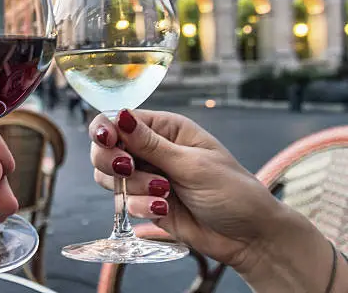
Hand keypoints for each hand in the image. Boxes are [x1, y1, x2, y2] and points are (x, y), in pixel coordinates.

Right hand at [89, 109, 283, 270]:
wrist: (248, 237)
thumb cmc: (232, 191)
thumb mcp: (192, 164)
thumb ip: (151, 145)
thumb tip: (121, 116)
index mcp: (165, 129)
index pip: (120, 119)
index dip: (107, 129)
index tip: (108, 142)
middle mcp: (151, 150)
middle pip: (105, 147)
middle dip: (112, 161)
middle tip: (129, 170)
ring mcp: (146, 177)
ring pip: (109, 176)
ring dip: (131, 187)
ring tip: (162, 193)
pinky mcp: (144, 203)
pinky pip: (123, 202)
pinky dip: (139, 207)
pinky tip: (163, 209)